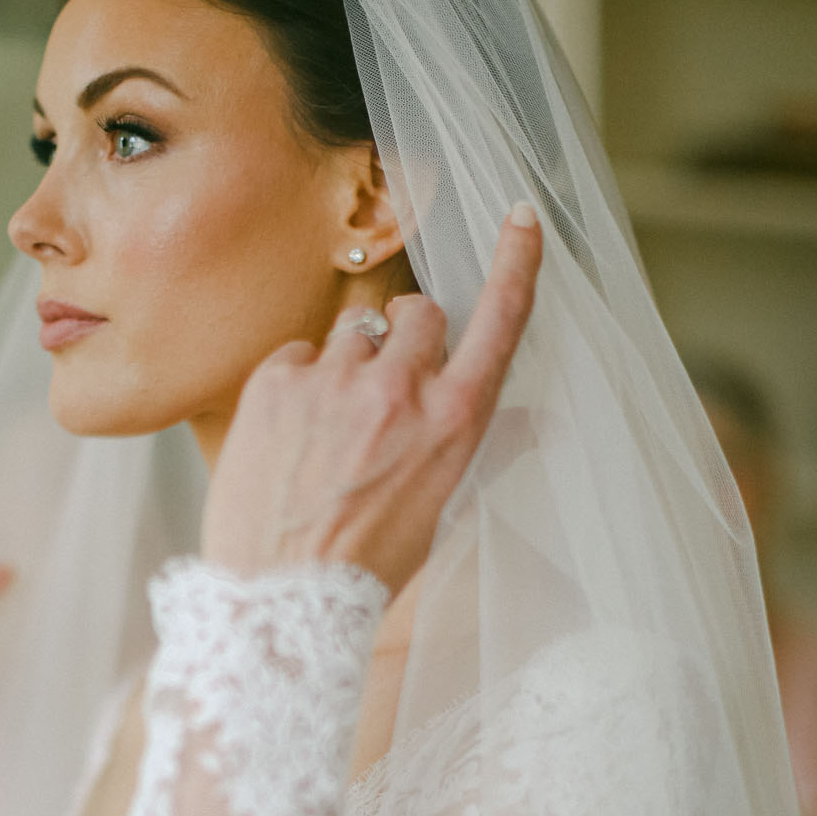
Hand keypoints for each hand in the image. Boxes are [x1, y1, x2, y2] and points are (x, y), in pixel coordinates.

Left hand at [202, 204, 542, 595]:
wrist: (281, 599)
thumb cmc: (368, 563)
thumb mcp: (443, 509)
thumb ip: (485, 449)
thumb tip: (540, 421)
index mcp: (455, 423)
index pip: (500, 322)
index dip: (517, 263)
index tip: (522, 216)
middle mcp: (400, 392)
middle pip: (420, 314)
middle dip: (410, 338)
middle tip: (386, 390)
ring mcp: (334, 383)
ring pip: (357, 330)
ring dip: (351, 365)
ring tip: (332, 430)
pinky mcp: (275, 383)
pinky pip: (299, 352)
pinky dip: (300, 382)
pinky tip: (294, 435)